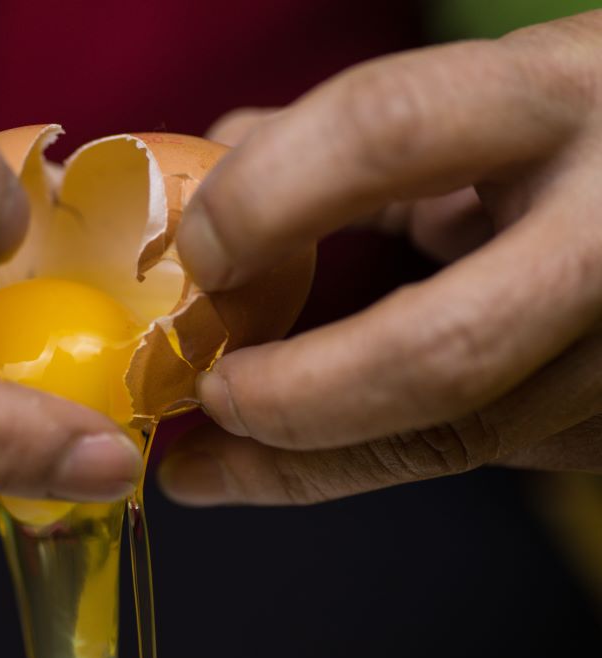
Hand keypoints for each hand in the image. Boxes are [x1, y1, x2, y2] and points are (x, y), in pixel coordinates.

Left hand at [161, 11, 601, 504]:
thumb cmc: (599, 125)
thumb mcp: (499, 89)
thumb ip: (367, 126)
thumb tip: (222, 150)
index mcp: (559, 99)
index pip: (384, 134)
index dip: (265, 199)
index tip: (198, 254)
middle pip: (435, 353)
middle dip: (291, 397)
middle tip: (202, 399)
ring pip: (457, 436)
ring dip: (306, 465)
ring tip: (208, 466)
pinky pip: (481, 449)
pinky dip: (375, 453)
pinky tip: (305, 451)